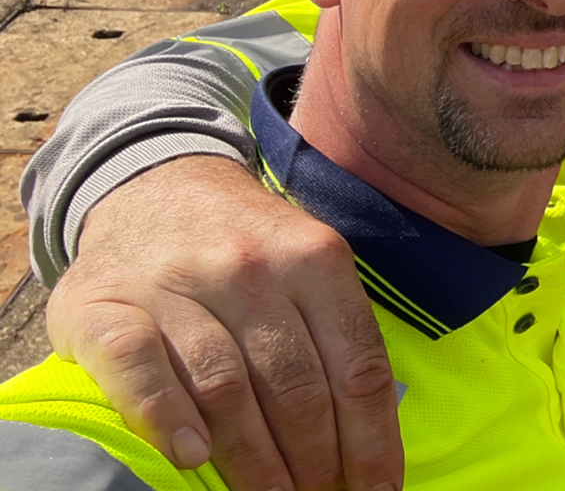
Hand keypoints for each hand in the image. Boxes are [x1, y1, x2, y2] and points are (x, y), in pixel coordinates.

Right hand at [49, 155, 402, 490]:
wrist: (155, 184)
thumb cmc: (247, 246)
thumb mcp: (309, 265)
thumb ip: (337, 332)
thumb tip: (373, 435)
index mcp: (317, 259)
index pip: (357, 367)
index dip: (371, 440)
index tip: (377, 490)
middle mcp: (252, 268)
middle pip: (296, 386)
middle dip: (315, 461)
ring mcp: (177, 283)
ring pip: (226, 386)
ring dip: (254, 459)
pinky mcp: (107, 303)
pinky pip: (142, 367)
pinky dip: (167, 417)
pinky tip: (193, 457)